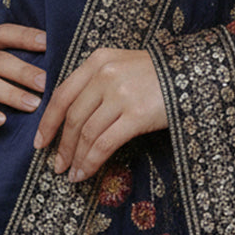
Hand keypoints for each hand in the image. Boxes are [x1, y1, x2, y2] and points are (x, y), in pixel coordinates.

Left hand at [33, 47, 166, 182]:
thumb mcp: (122, 65)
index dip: (47, 121)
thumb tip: (72, 117)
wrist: (194, 73)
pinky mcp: (136, 115)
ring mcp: (120, 94)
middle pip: (72, 116)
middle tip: (57, 165)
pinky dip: (91, 162)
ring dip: (76, 158)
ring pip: (86, 133)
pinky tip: (86, 173)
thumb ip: (97, 82)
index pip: (62, 93)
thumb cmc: (158, 74)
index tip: (40, 142)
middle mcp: (105, 74)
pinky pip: (104, 144)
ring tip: (72, 174)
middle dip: (61, 145)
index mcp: (98, 60)